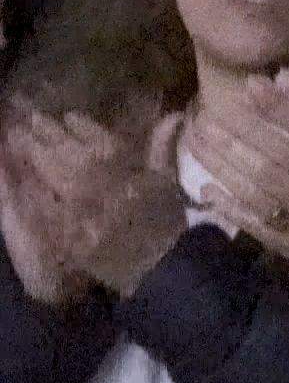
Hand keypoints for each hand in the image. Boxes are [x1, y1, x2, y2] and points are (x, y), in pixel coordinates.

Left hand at [4, 108, 189, 297]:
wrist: (159, 267)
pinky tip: (21, 178)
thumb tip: (173, 115)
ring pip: (52, 171)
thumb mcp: (167, 183)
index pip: (98, 137)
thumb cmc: (166, 224)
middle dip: (48, 133)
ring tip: (20, 139)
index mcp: (126, 167)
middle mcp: (100, 180)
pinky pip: (45, 204)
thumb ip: (162, 148)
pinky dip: (33, 190)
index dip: (81, 125)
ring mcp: (80, 203)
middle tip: (34, 121)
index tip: (68, 116)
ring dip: (36, 154)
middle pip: (67, 150)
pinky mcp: (67, 225)